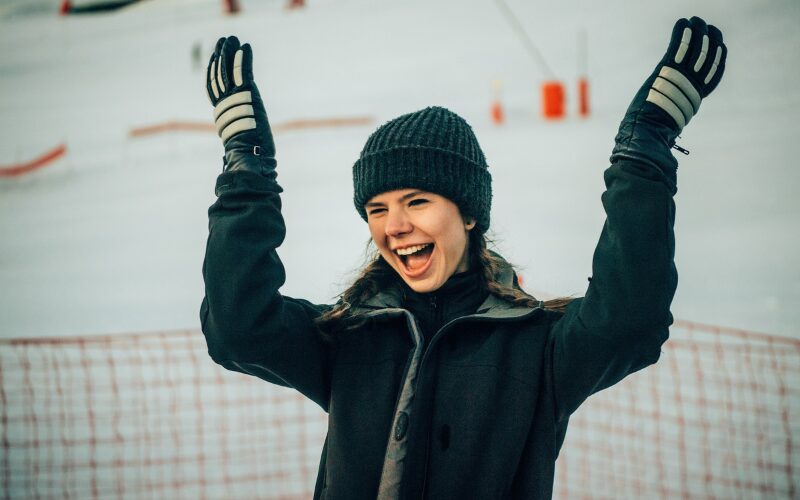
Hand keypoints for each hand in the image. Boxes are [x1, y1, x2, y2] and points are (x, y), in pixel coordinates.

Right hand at [206, 36, 275, 173]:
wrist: (251, 155)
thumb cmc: (248, 153)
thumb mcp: (239, 138)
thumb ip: (235, 131)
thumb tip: (233, 138)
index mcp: (222, 112)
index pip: (213, 87)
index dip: (213, 70)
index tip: (214, 57)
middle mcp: (225, 103)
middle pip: (219, 74)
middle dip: (220, 56)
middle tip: (222, 41)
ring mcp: (235, 98)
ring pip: (228, 70)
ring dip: (229, 52)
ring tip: (231, 38)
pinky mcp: (248, 95)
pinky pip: (244, 73)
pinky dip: (244, 58)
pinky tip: (245, 47)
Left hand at [611, 17, 726, 177]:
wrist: (644, 134)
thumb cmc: (650, 135)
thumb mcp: (667, 125)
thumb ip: (673, 120)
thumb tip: (669, 134)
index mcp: (694, 99)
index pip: (713, 76)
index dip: (719, 61)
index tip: (721, 48)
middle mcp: (691, 87)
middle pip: (707, 59)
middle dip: (711, 41)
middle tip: (711, 29)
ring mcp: (680, 78)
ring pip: (695, 49)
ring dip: (697, 32)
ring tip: (697, 21)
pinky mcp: (666, 70)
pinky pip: (678, 47)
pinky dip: (682, 33)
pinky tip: (684, 23)